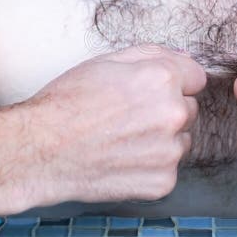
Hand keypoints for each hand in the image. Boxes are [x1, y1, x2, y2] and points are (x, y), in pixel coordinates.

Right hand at [16, 44, 205, 206]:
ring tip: (122, 139)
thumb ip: (153, 55)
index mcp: (163, 79)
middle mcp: (174, 114)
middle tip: (129, 116)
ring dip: (162, 139)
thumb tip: (182, 59)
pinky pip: (168, 168)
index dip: (173, 82)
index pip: (196, 77)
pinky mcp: (163, 181)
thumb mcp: (107, 62)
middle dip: (168, 110)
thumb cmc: (67, 103)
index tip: (152, 91)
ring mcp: (170, 151)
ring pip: (181, 140)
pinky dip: (151, 166)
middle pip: (190, 108)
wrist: (40, 151)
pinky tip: (122, 160)